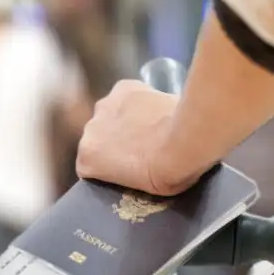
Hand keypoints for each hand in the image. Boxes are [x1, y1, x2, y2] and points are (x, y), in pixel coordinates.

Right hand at [75, 80, 205, 195]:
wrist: (186, 142)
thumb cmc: (165, 174)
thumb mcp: (139, 187)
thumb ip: (123, 173)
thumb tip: (130, 165)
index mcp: (87, 158)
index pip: (90, 164)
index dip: (109, 166)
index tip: (127, 169)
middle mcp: (89, 129)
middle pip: (98, 137)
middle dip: (114, 141)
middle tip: (141, 147)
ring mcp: (105, 105)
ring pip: (110, 114)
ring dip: (124, 120)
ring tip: (151, 126)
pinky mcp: (123, 87)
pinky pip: (127, 95)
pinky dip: (138, 101)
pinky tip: (156, 108)